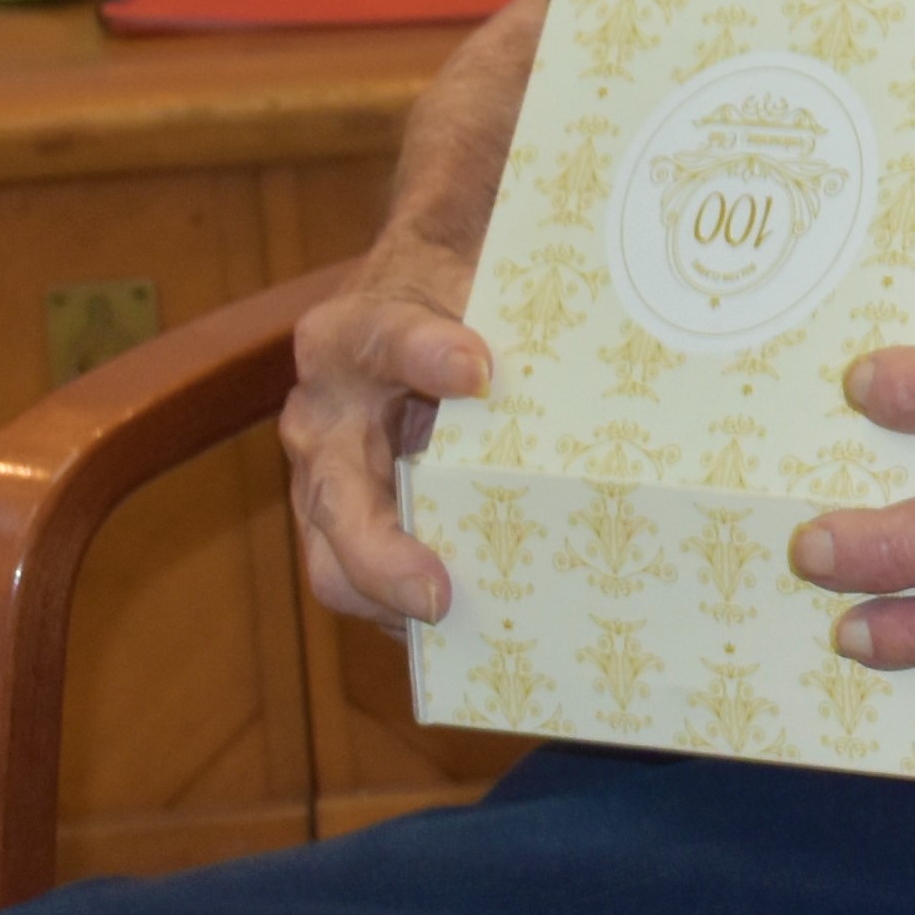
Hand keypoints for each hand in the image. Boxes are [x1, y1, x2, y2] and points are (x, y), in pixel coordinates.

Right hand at [280, 241, 486, 626]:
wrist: (417, 296)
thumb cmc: (455, 295)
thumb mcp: (480, 280)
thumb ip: (515, 304)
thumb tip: (591, 334)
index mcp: (351, 337)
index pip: (383, 340)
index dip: (425, 355)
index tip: (478, 369)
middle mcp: (323, 415)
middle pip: (337, 493)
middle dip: (381, 552)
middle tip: (436, 592)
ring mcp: (325, 479)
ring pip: (332, 558)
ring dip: (388, 601)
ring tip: (450, 629)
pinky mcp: (347, 526)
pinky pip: (361, 583)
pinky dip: (405, 614)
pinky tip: (467, 635)